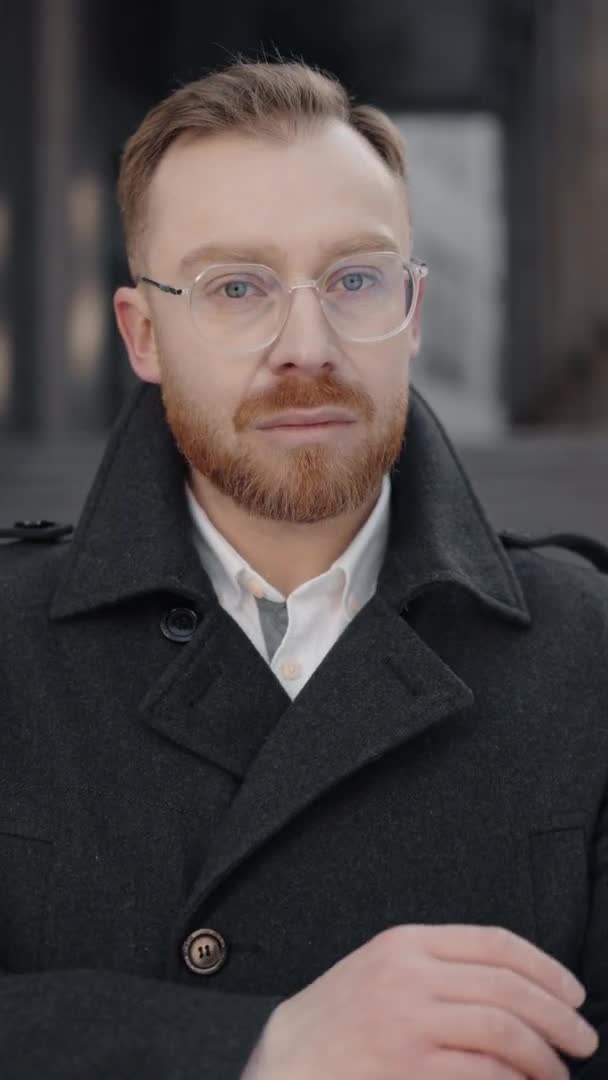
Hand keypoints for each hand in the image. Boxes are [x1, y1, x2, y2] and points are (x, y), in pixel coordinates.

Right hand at [243, 924, 598, 1079]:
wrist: (288, 1063)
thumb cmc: (339, 1019)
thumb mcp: (382, 968)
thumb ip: (438, 964)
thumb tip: (515, 985)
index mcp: (407, 943)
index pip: (495, 944)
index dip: (546, 968)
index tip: (572, 992)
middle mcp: (410, 976)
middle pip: (509, 988)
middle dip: (558, 1016)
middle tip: (582, 1038)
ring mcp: (409, 1024)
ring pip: (504, 1032)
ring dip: (544, 1056)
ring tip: (558, 1072)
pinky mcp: (409, 1070)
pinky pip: (483, 1073)